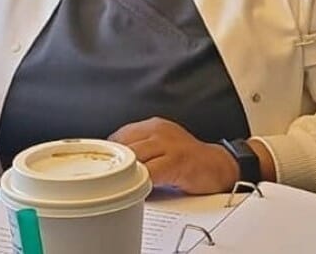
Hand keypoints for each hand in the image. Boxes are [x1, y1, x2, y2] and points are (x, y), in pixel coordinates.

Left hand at [109, 118, 238, 194]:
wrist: (218, 167)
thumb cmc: (187, 162)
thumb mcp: (160, 149)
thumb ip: (139, 154)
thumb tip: (110, 172)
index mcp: (152, 126)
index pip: (119, 136)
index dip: (106, 154)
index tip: (97, 168)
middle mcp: (159, 131)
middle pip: (123, 145)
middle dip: (111, 164)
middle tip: (100, 181)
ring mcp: (169, 144)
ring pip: (135, 156)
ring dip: (123, 173)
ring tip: (113, 186)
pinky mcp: (178, 160)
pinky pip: (151, 172)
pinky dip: (140, 182)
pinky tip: (135, 190)